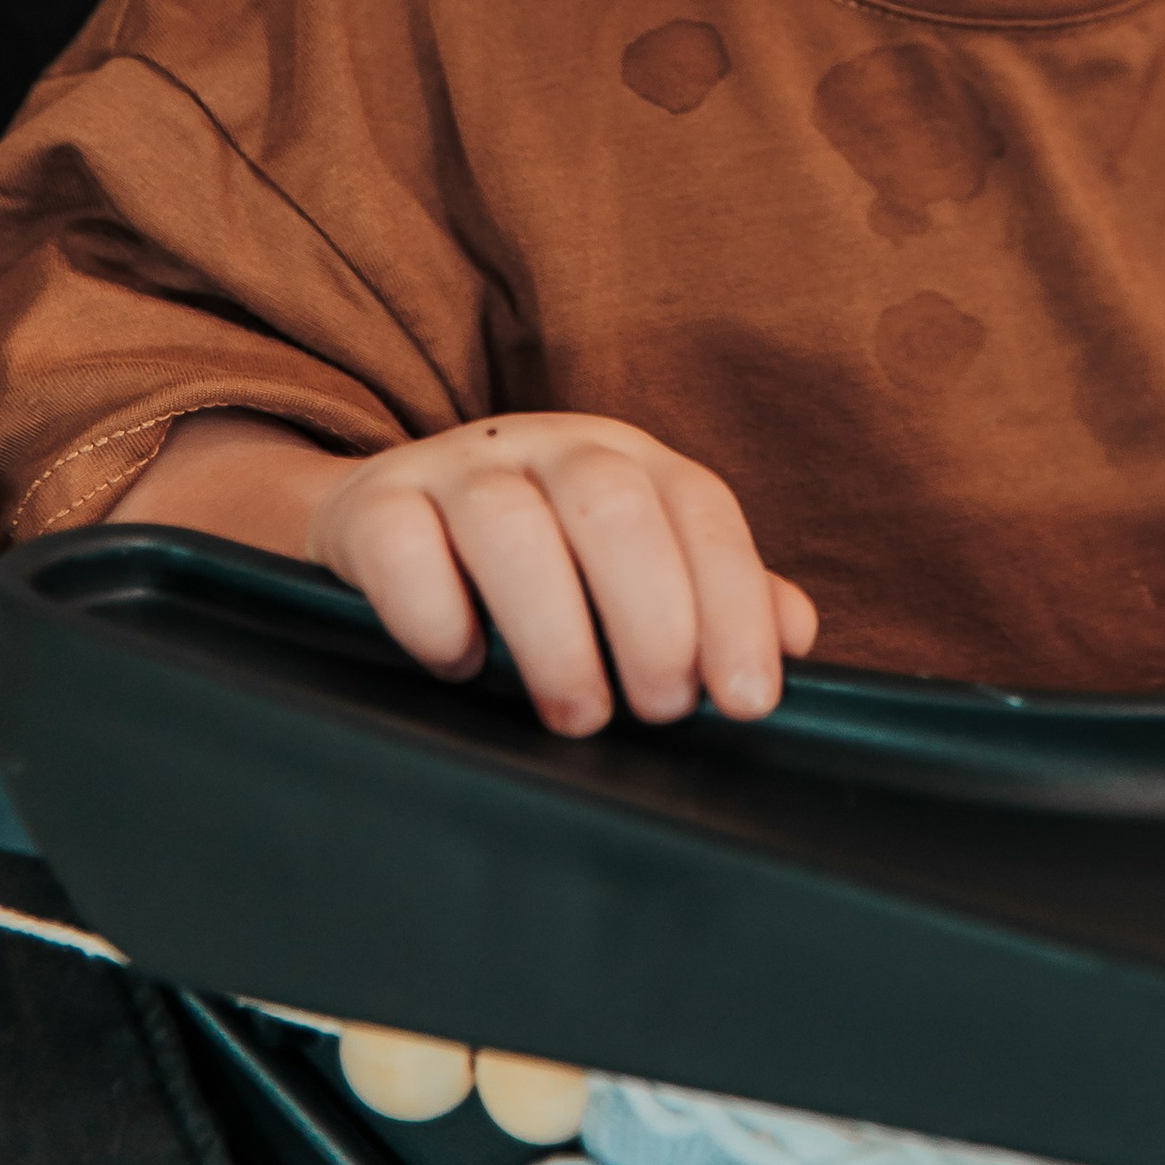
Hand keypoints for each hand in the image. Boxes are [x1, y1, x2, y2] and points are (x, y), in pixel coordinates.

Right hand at [301, 411, 817, 734]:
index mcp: (626, 460)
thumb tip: (796, 635)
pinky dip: (436, 615)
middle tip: (658, 713)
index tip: (748, 699)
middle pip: (612, 506)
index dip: (735, 603)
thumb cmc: (533, 570)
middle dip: (652, 618)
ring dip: (556, 633)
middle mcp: (546, 447)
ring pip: (508, 524)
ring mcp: (453, 469)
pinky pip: (400, 545)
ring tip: (577, 717)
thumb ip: (715, 600)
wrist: (378, 525)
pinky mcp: (369, 505)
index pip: (700, 510)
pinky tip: (460, 666)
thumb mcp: (630, 571)